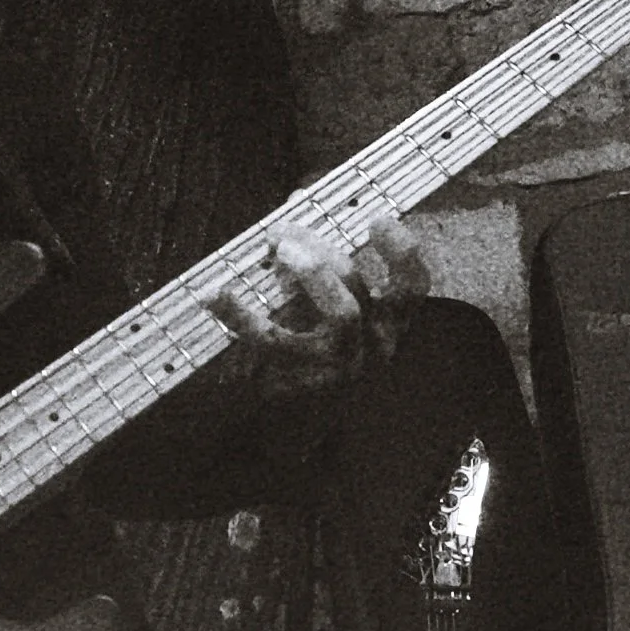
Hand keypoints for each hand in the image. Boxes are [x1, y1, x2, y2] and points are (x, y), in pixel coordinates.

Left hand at [210, 216, 426, 398]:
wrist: (290, 434)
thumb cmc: (308, 356)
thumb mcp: (321, 309)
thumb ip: (315, 257)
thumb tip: (298, 197)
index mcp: (387, 326)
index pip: (414, 288)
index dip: (403, 251)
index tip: (376, 218)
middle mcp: (375, 348)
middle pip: (360, 289)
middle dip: (321, 251)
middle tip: (282, 231)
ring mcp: (344, 368)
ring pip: (343, 314)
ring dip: (312, 274)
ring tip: (278, 250)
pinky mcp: (306, 384)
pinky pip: (275, 342)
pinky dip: (241, 314)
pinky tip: (215, 294)